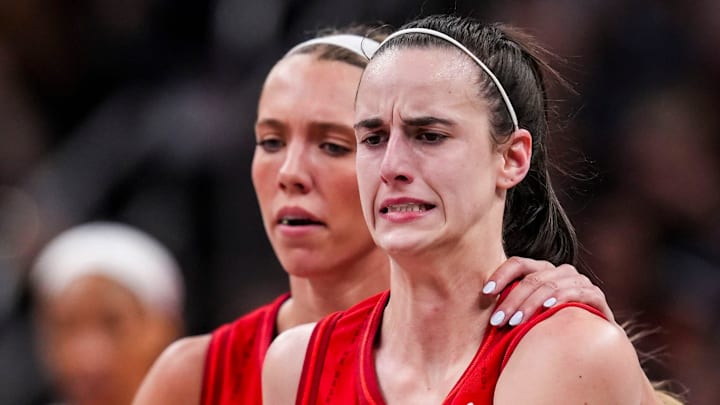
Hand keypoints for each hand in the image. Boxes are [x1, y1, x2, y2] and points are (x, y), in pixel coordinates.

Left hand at [481, 257, 613, 326]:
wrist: (590, 342)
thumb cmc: (551, 326)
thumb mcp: (529, 314)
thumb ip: (511, 305)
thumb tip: (476, 309)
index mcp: (542, 270)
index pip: (518, 263)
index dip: (500, 275)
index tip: (485, 293)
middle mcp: (561, 271)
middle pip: (531, 278)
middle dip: (511, 300)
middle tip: (496, 321)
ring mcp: (579, 281)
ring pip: (549, 286)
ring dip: (530, 304)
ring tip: (515, 322)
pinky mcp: (595, 296)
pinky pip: (576, 293)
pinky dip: (560, 299)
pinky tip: (547, 310)